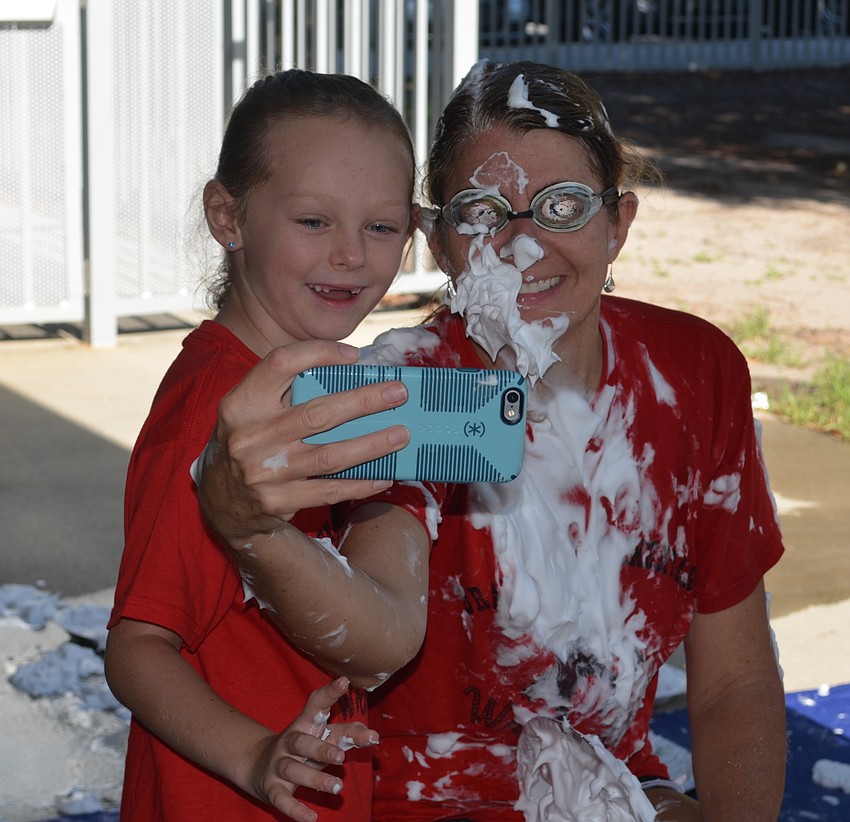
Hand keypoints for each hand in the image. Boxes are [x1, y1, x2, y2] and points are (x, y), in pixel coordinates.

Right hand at [197, 339, 409, 539]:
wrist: (220, 502)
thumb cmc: (250, 441)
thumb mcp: (251, 410)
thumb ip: (287, 390)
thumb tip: (353, 371)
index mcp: (241, 403)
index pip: (281, 363)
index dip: (319, 352)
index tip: (354, 356)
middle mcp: (249, 436)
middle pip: (317, 413)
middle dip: (364, 401)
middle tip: (398, 393)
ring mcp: (263, 472)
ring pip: (330, 456)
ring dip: (372, 445)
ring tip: (402, 434)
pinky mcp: (276, 502)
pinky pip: (329, 491)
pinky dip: (361, 483)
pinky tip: (384, 475)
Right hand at [250, 676, 378, 820]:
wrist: (258, 765)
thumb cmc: (303, 748)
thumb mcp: (322, 737)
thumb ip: (346, 734)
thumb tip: (373, 735)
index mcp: (304, 725)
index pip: (316, 705)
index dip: (329, 694)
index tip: (344, 682)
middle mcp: (290, 742)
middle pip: (302, 743)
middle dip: (321, 749)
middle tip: (341, 756)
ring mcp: (279, 765)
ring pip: (294, 770)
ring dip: (315, 778)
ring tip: (338, 787)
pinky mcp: (272, 789)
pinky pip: (282, 799)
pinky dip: (295, 810)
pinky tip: (311, 818)